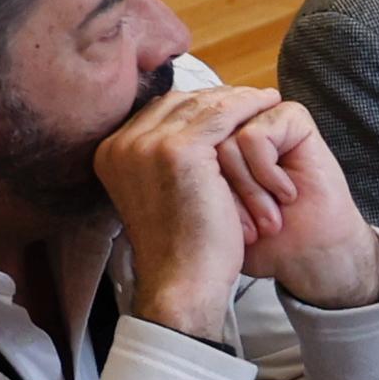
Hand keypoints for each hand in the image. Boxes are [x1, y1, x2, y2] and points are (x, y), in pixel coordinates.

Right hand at [99, 79, 325, 337]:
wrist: (182, 283)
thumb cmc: (181, 249)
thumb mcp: (162, 196)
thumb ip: (162, 165)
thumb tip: (191, 138)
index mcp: (111, 154)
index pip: (158, 112)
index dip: (196, 105)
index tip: (227, 104)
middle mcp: (121, 144)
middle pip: (177, 102)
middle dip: (216, 98)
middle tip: (251, 97)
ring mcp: (146, 145)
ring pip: (200, 105)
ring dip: (236, 99)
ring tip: (264, 99)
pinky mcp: (178, 150)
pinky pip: (221, 115)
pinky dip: (246, 107)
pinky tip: (268, 105)